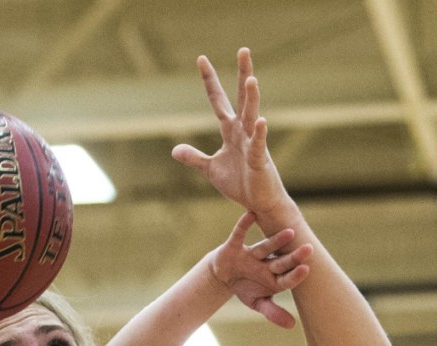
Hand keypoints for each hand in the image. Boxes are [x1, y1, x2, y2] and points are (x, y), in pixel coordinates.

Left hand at [172, 48, 288, 218]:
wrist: (258, 204)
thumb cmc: (240, 185)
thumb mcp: (211, 170)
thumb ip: (195, 158)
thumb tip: (175, 150)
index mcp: (230, 131)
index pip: (218, 100)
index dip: (209, 80)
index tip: (201, 59)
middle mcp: (243, 131)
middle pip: (242, 98)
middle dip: (242, 74)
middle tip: (243, 50)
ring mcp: (253, 144)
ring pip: (252, 117)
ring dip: (252, 99)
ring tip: (251, 79)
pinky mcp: (260, 161)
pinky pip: (259, 145)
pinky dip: (260, 134)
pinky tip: (262, 121)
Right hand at [209, 212, 311, 327]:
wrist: (224, 277)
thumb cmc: (245, 288)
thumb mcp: (257, 303)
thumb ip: (273, 312)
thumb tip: (292, 325)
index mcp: (273, 277)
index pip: (287, 277)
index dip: (296, 275)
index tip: (307, 270)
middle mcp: (265, 263)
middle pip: (281, 260)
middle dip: (293, 256)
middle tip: (309, 249)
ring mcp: (251, 254)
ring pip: (265, 247)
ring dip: (277, 240)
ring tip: (290, 233)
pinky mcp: (234, 246)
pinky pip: (239, 234)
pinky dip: (243, 225)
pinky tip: (250, 215)